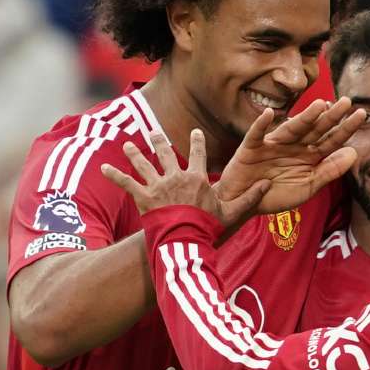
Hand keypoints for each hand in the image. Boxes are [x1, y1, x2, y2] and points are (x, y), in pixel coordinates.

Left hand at [101, 130, 271, 226]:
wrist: (186, 237)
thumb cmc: (208, 227)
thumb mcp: (231, 213)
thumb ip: (248, 199)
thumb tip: (267, 186)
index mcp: (196, 178)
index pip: (197, 154)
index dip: (197, 142)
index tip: (195, 133)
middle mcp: (176, 176)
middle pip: (166, 153)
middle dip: (159, 140)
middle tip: (154, 132)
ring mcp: (158, 185)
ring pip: (143, 164)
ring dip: (134, 154)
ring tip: (127, 146)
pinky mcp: (143, 197)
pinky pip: (125, 183)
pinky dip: (113, 175)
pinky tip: (102, 168)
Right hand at [216, 97, 364, 213]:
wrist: (245, 203)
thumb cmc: (276, 194)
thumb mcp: (308, 186)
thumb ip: (329, 171)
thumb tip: (353, 154)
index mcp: (308, 155)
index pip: (330, 140)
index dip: (345, 128)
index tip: (361, 114)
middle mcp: (293, 146)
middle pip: (315, 129)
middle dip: (330, 117)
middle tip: (346, 101)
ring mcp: (273, 145)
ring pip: (291, 129)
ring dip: (304, 117)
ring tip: (319, 105)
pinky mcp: (251, 148)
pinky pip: (257, 135)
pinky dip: (261, 124)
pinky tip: (270, 114)